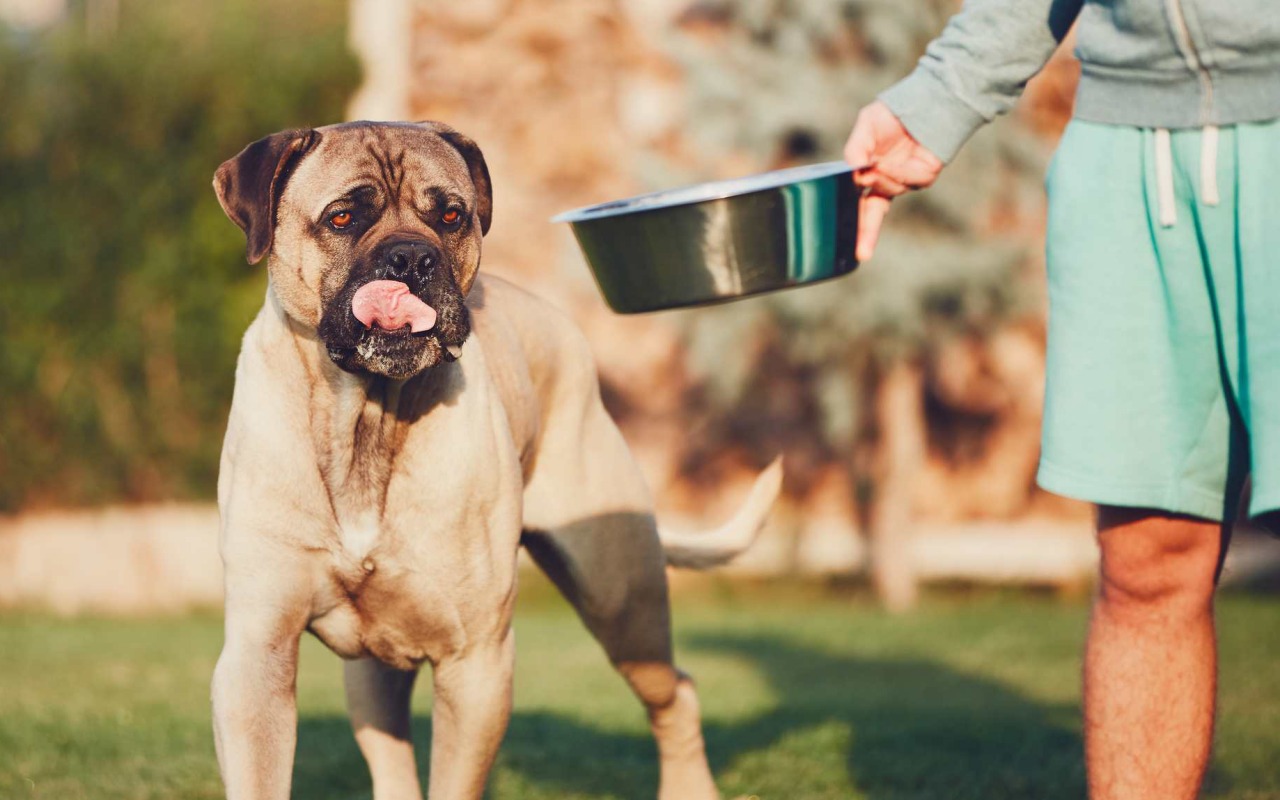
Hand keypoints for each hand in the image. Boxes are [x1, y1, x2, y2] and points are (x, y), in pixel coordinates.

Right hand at [843, 101, 944, 260]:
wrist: (927, 102)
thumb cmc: (894, 114)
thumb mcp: (866, 126)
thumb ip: (855, 149)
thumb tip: (853, 173)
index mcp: (871, 175)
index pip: (860, 204)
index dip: (856, 226)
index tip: (852, 249)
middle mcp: (888, 182)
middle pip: (873, 214)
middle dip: (867, 233)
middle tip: (862, 253)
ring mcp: (906, 181)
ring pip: (887, 190)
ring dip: (882, 178)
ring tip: (881, 160)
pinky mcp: (925, 175)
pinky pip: (907, 182)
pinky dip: (900, 172)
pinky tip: (898, 159)